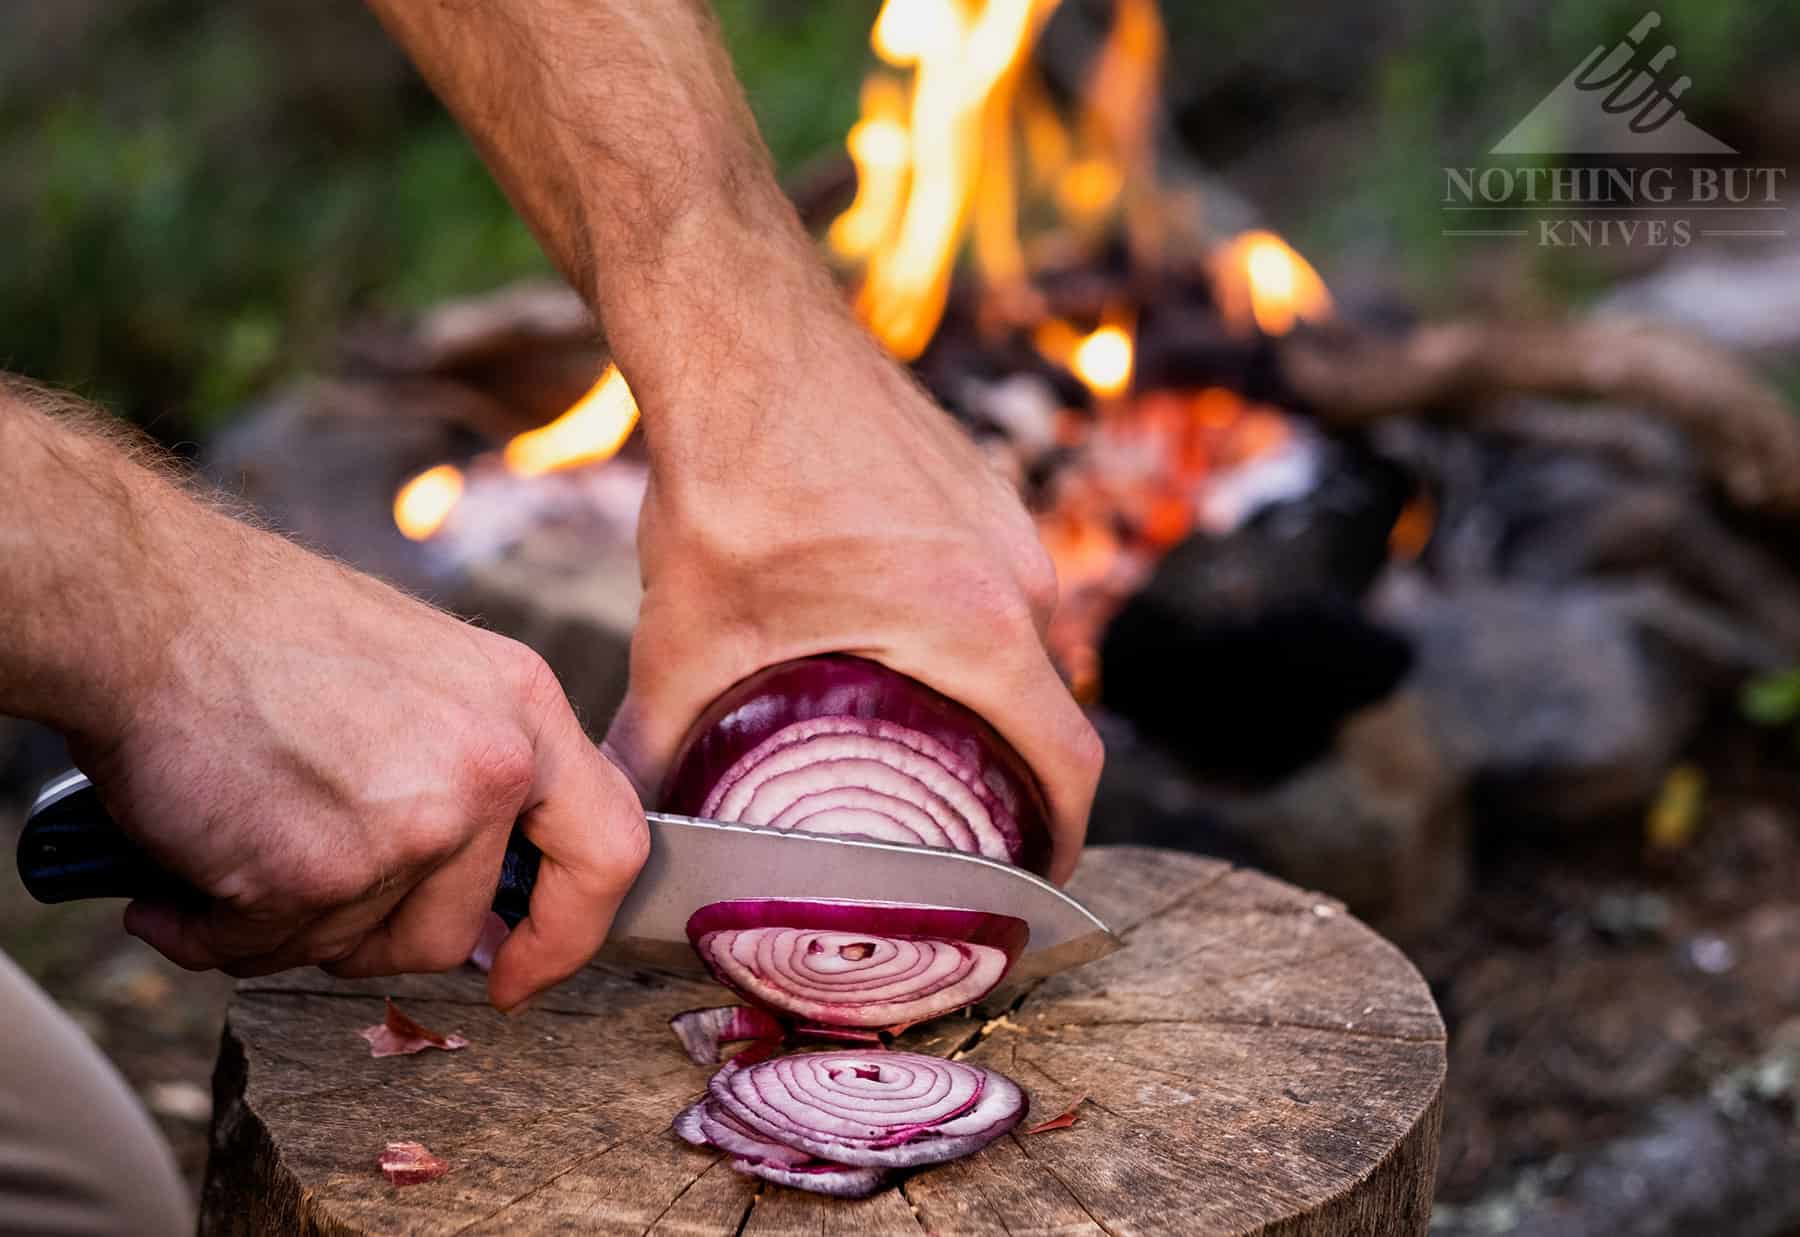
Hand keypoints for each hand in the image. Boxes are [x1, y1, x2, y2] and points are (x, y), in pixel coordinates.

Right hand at [73, 524, 645, 1011]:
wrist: (142, 606)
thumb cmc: (258, 627)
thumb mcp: (423, 667)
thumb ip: (468, 760)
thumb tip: (476, 868)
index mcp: (523, 707)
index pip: (607, 848)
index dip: (569, 929)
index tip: (522, 971)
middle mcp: (487, 768)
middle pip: (458, 930)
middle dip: (375, 936)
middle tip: (305, 890)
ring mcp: (411, 825)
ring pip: (354, 946)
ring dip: (284, 923)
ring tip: (232, 846)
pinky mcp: (319, 873)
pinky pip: (268, 949)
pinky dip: (212, 930)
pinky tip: (179, 876)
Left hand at [605, 315, 1102, 881]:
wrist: (744, 333)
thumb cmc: (730, 474)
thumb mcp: (687, 632)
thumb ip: (660, 744)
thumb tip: (628, 822)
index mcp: (976, 622)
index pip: (1067, 762)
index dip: (1058, 843)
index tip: (1027, 889)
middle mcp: (1016, 571)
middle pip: (1045, 709)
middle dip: (1011, 782)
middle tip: (953, 838)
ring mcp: (1006, 522)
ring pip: (1021, 645)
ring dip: (986, 702)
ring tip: (918, 747)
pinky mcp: (980, 489)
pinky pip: (998, 587)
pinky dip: (969, 635)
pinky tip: (897, 647)